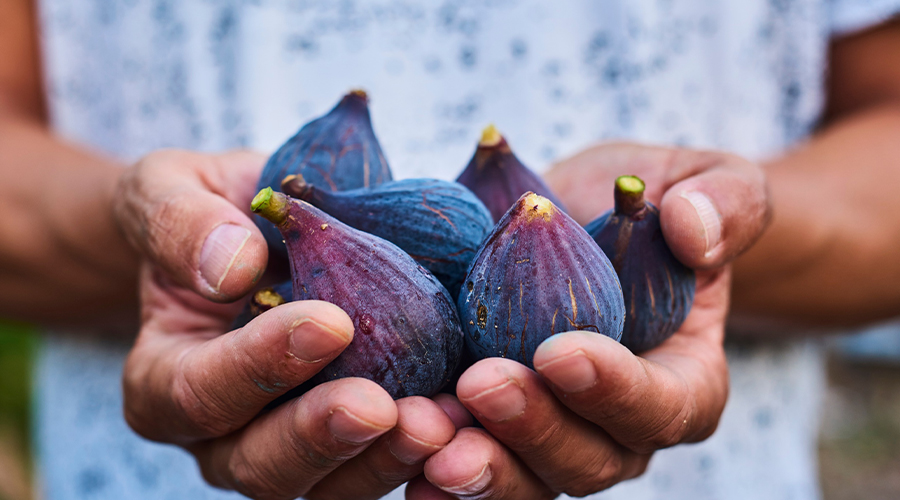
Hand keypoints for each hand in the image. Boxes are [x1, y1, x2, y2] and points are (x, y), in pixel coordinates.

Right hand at [115, 150, 459, 498]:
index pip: (197, 391)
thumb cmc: (205, 213)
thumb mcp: (171, 192)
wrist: (249, 235)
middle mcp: (219, 432)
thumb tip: (232, 268)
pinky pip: (376, 465)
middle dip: (322, 436)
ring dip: (381, 460)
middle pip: (258, 463)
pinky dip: (418, 451)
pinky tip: (463, 418)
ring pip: (325, 487)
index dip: (259, 366)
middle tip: (380, 406)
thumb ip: (181, 225)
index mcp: (163, 377)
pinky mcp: (347, 442)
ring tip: (437, 422)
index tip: (328, 323)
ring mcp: (285, 444)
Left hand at [406, 143, 770, 498]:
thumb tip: (694, 228)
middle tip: (480, 386)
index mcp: (683, 382)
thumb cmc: (647, 206)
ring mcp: (552, 438)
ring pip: (524, 479)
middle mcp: (618, 430)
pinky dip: (432, 466)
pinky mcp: (493, 429)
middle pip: (586, 459)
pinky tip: (396, 448)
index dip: (614, 389)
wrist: (580, 223)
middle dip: (531, 428)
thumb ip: (724, 201)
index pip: (661, 405)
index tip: (560, 352)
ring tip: (423, 430)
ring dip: (475, 463)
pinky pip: (470, 466)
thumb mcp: (701, 181)